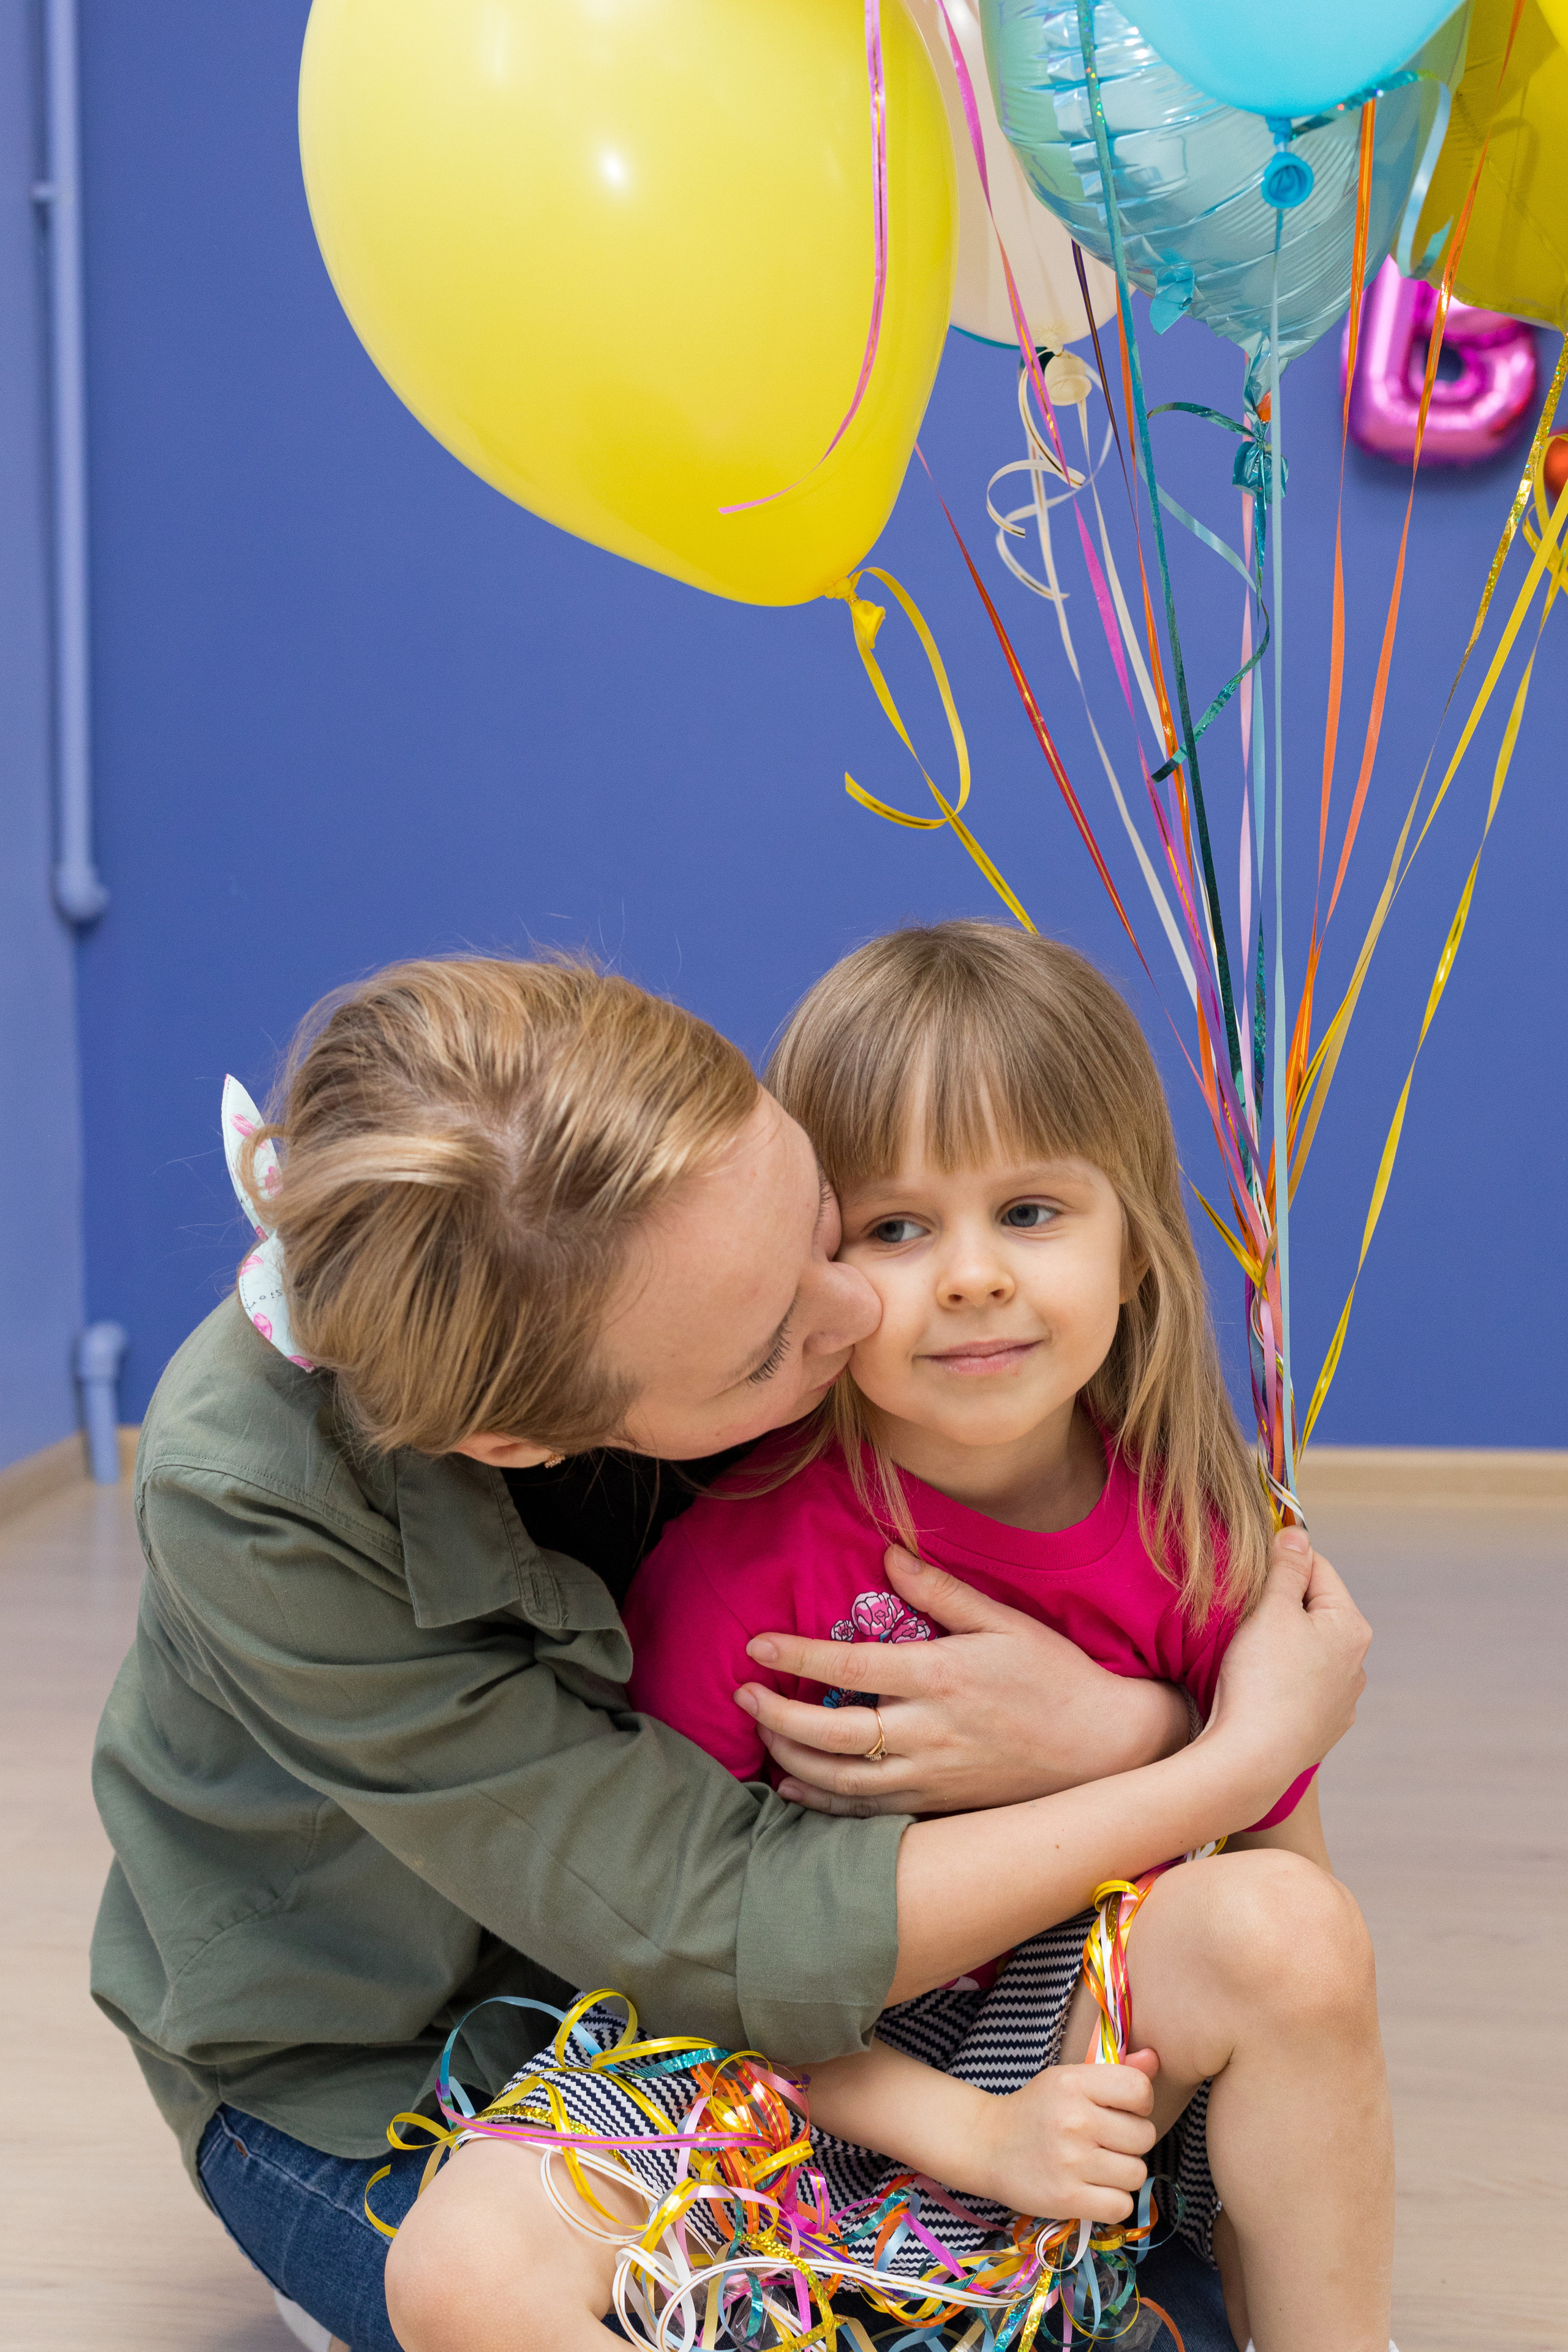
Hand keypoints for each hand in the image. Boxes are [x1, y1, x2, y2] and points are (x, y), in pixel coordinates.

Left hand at [734, 1549, 1188, 1816]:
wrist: (1106, 1750)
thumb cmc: (1057, 1677)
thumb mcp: (1004, 1622)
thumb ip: (941, 1591)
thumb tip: (887, 1555)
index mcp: (941, 1678)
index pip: (849, 1670)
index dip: (795, 1658)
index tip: (756, 1646)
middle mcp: (929, 1733)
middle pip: (831, 1735)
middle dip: (776, 1715)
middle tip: (743, 1693)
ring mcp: (931, 1776)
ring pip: (840, 1780)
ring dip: (791, 1758)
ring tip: (762, 1731)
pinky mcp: (939, 1806)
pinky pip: (867, 1813)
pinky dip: (822, 1804)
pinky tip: (795, 1788)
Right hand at [956, 2054, 1159, 2224]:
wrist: (987, 2145)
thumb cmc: (1037, 2109)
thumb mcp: (1069, 2080)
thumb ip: (1116, 2072)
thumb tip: (1155, 2059)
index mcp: (1074, 2083)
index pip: (1140, 2091)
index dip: (1140, 2104)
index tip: (1122, 2110)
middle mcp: (1074, 2120)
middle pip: (1144, 2137)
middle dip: (1131, 2142)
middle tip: (1105, 2141)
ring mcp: (1070, 2162)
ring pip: (1137, 2174)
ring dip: (1122, 2174)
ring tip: (1097, 2166)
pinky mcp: (1066, 2199)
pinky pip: (1121, 2206)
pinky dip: (1112, 2201)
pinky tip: (1092, 2189)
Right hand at [1203, 1529, 1369, 1804]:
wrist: (1252, 1760)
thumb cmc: (1261, 1679)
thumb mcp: (1270, 1608)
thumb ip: (1286, 1567)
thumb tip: (1298, 1533)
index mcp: (1350, 1627)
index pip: (1318, 1568)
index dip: (1280, 1563)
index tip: (1250, 1573)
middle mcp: (1357, 1664)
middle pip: (1313, 1611)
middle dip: (1279, 1607)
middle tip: (1243, 1618)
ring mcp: (1342, 1701)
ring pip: (1307, 1651)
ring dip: (1281, 1645)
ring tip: (1247, 1658)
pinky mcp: (1323, 1728)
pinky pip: (1301, 1687)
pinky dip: (1282, 1681)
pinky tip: (1258, 1690)